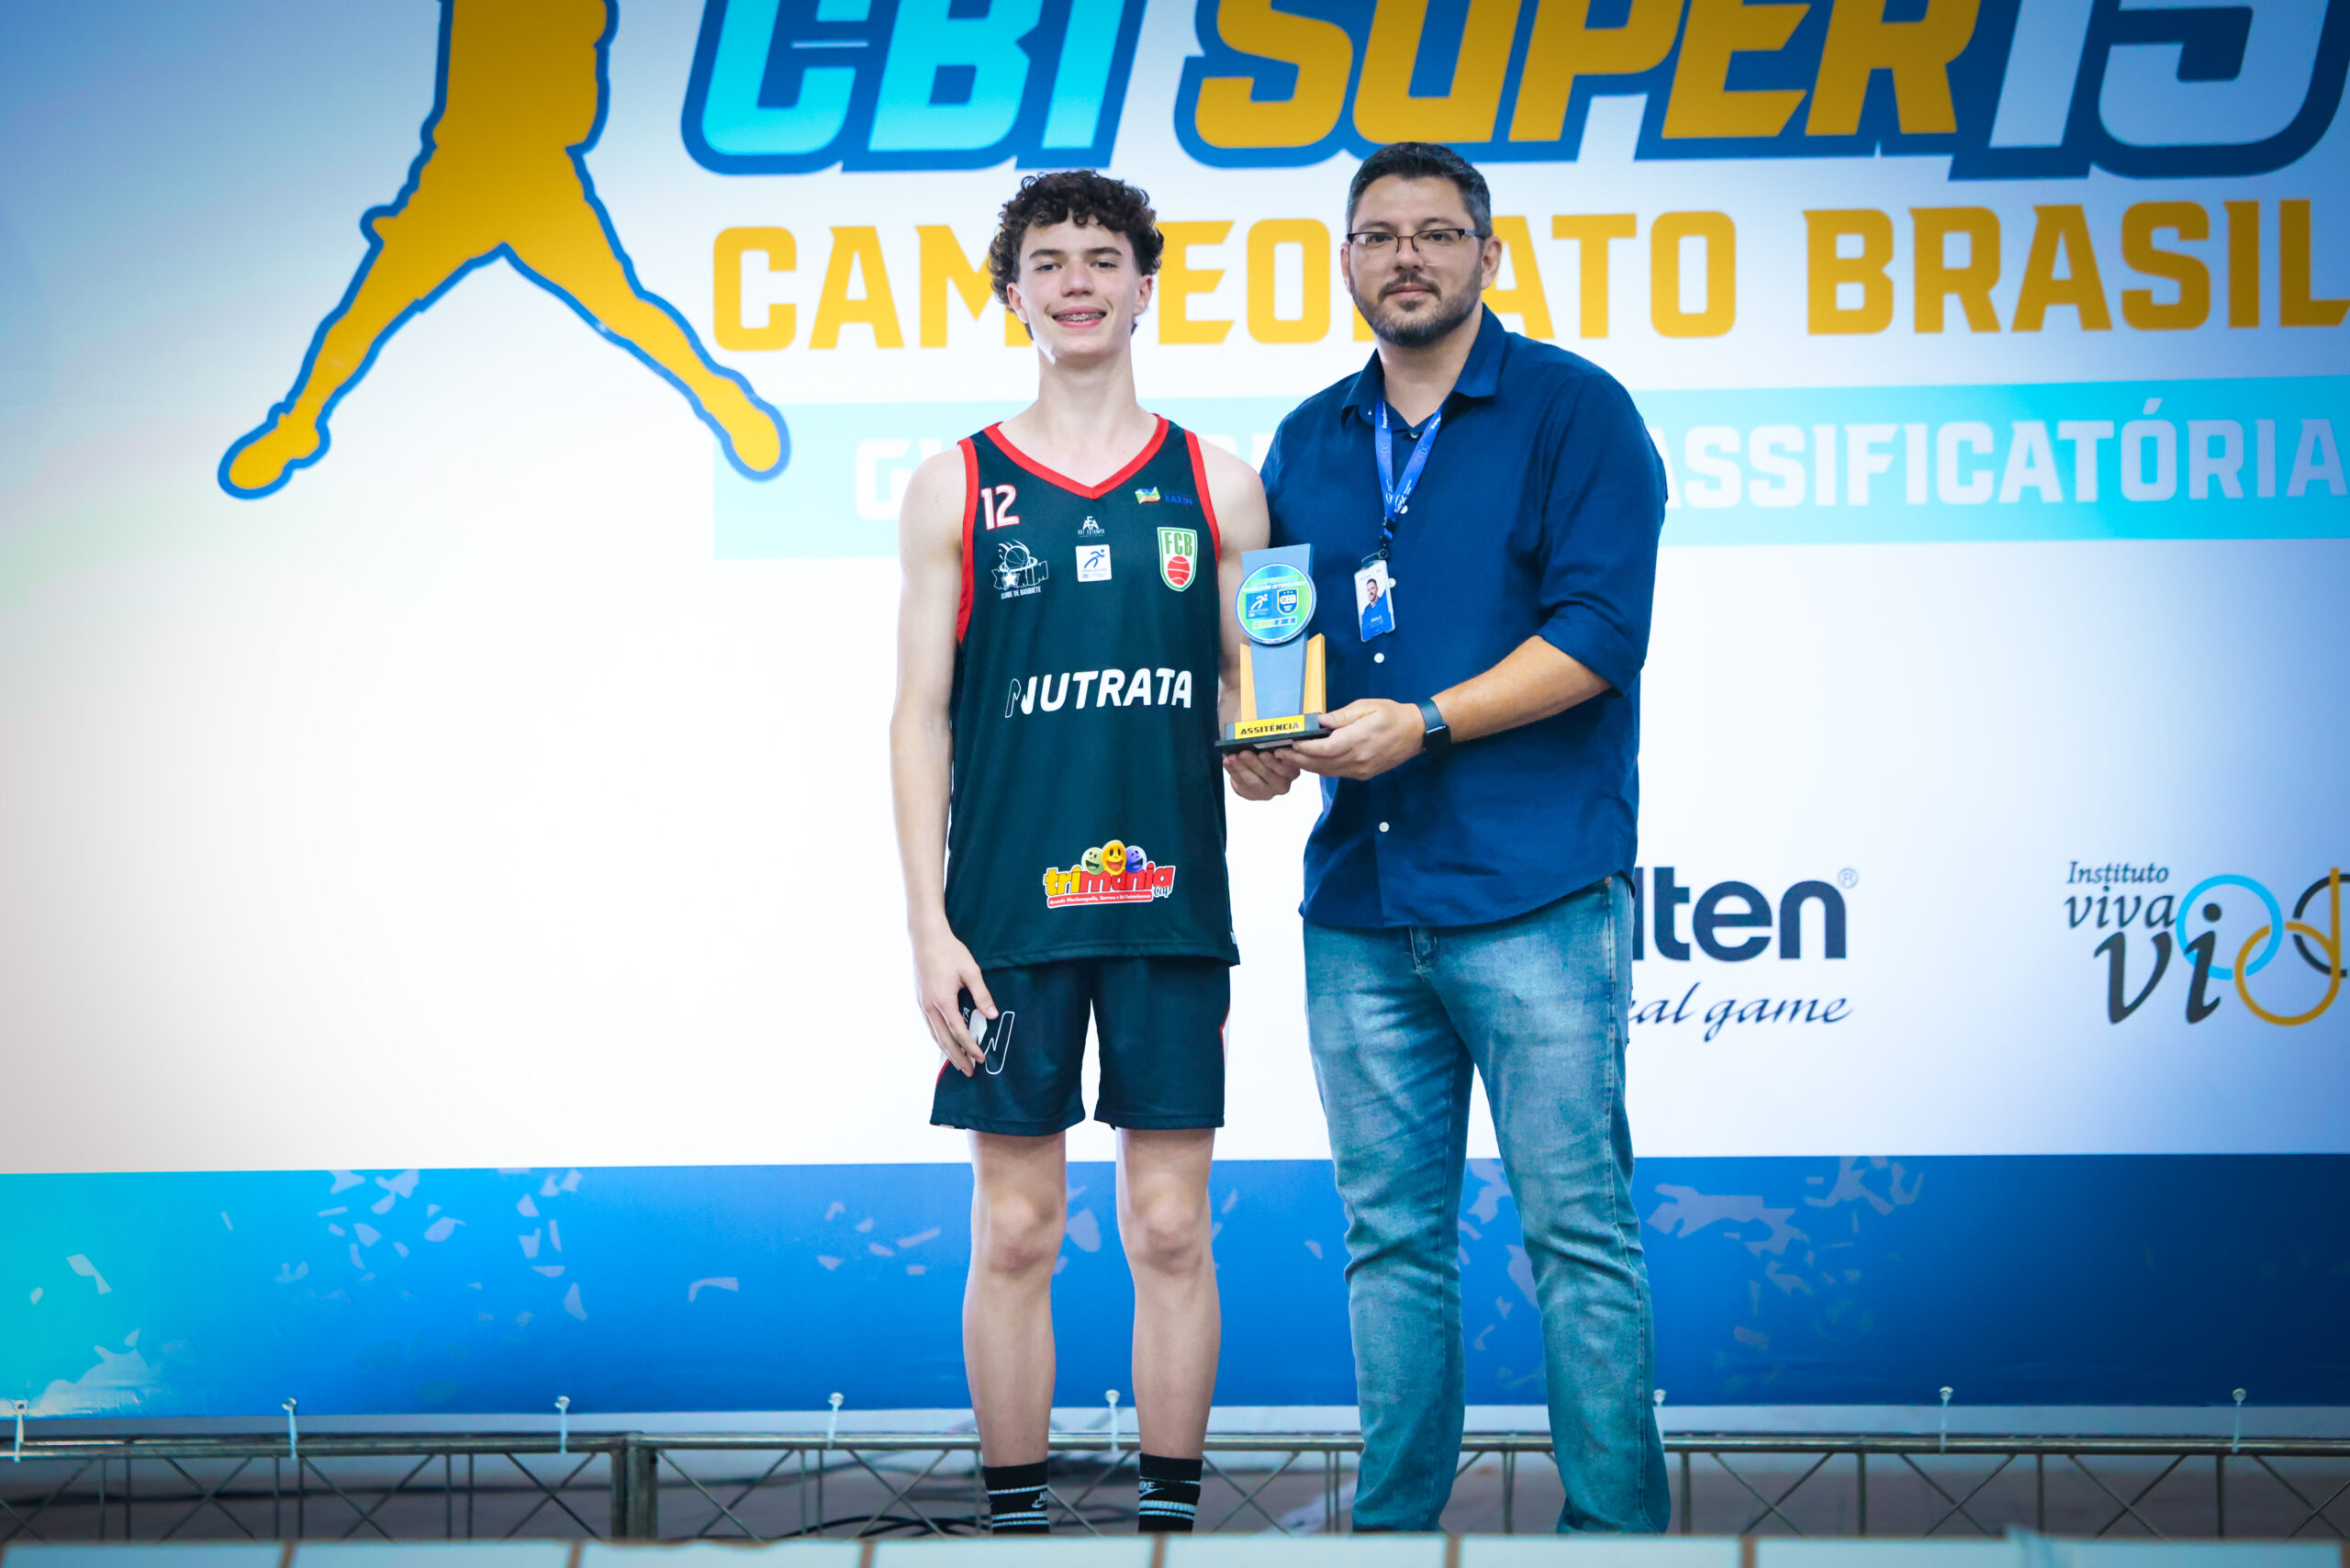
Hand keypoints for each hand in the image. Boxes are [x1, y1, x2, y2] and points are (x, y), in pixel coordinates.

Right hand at [911, 924, 993, 1075]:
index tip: (981, 1058)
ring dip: (946, 1051)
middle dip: (957, 1057)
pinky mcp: (920, 999)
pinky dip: (938, 1038)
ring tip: (958, 1062)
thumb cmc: (950, 951)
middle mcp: (929, 1006)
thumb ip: (982, 995)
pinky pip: (929, 1025)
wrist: (926, 937)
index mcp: (943, 1001)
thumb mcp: (971, 971)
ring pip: (934, 1034)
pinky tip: (945, 1042)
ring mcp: (922, 1004)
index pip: (959, 1032)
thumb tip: (993, 1015)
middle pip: (944, 1040)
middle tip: (969, 1071)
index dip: (970, 1047)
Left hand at [1223, 744, 1302, 799]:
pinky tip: (1227, 762)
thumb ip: (1274, 745)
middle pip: (1270, 774)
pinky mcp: (1252, 795)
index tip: (1276, 751)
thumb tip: (1264, 735)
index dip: (1284, 758)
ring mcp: (1267, 791)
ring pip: (1253, 780)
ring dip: (1241, 767)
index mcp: (1292, 769)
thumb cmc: (1270, 759)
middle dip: (1255, 763)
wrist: (1259, 776)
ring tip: (1232, 757)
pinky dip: (1232, 771)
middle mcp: (1283, 783)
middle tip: (1245, 753)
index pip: (1290, 765)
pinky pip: (1240, 783)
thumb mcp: (1277, 751)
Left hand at [1290, 698, 1425, 780]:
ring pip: (1327, 772)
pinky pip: (1337, 773)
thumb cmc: (1392, 715)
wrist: (1416, 733)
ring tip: (1288, 759)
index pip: (1324, 749)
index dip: (1303, 749)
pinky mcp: (1363, 774)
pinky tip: (1309, 762)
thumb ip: (1341, 716)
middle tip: (1278, 754)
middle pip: (1321, 764)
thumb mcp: (1367, 706)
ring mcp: (1361, 770)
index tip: (1288, 744)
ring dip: (1306, 766)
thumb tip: (1319, 721)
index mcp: (1358, 739)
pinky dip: (1321, 768)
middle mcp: (1358, 759)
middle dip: (1298, 760)